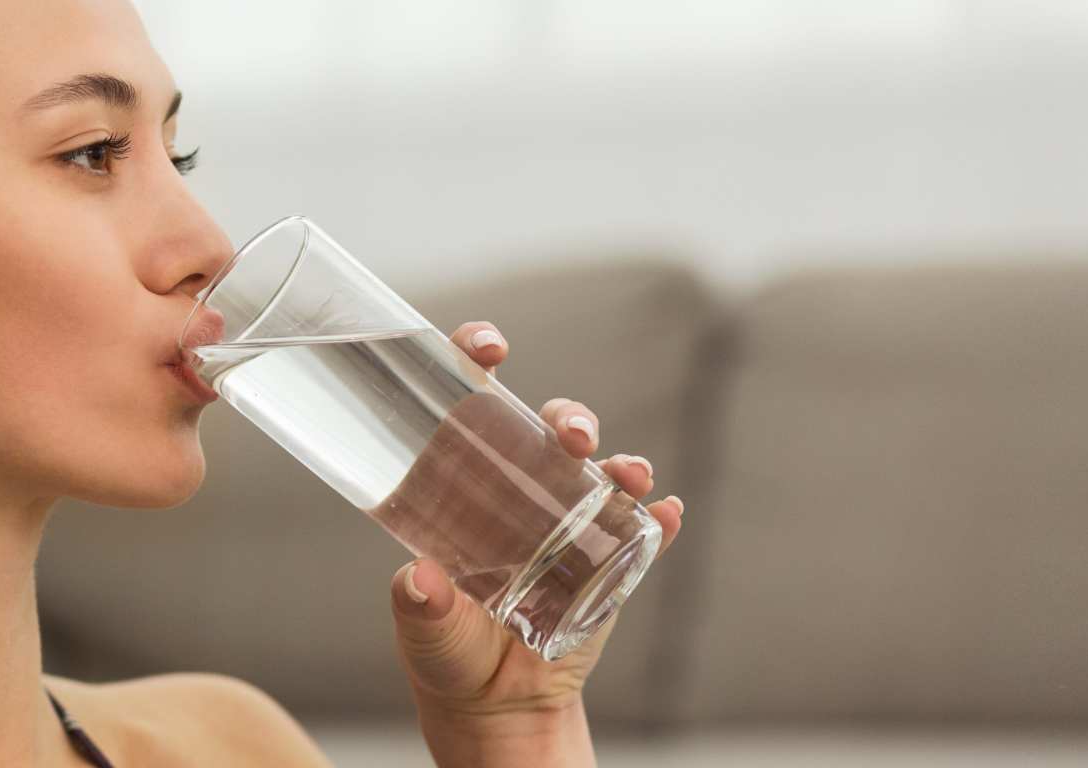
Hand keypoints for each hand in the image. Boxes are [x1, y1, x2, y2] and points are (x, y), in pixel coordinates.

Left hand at [388, 322, 685, 749]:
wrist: (496, 703)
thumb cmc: (446, 649)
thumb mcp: (424, 627)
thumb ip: (419, 606)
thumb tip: (419, 580)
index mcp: (469, 480)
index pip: (473, 400)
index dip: (479, 356)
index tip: (491, 346)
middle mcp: (524, 488)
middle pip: (553, 427)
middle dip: (571, 416)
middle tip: (573, 435)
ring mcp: (573, 521)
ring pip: (603, 469)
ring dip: (621, 460)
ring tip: (628, 471)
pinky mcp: (611, 561)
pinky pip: (644, 529)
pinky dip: (660, 517)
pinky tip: (668, 513)